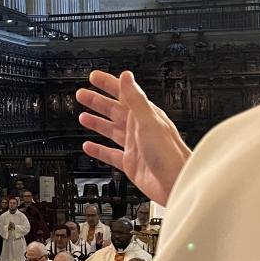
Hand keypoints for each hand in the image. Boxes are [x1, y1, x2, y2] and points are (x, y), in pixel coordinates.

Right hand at [76, 71, 190, 205]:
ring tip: (83, 116)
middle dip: (97, 102)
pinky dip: (98, 150)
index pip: (123, 94)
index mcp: (145, 115)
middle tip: (82, 94)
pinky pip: (110, 154)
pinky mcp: (130, 163)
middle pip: (114, 111)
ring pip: (111, 130)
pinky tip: (89, 146)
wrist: (177, 184)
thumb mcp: (149, 122)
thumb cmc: (170, 154)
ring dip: (96, 122)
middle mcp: (139, 129)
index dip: (108, 84)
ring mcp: (134, 146)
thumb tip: (126, 77)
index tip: (94, 77)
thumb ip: (136, 99)